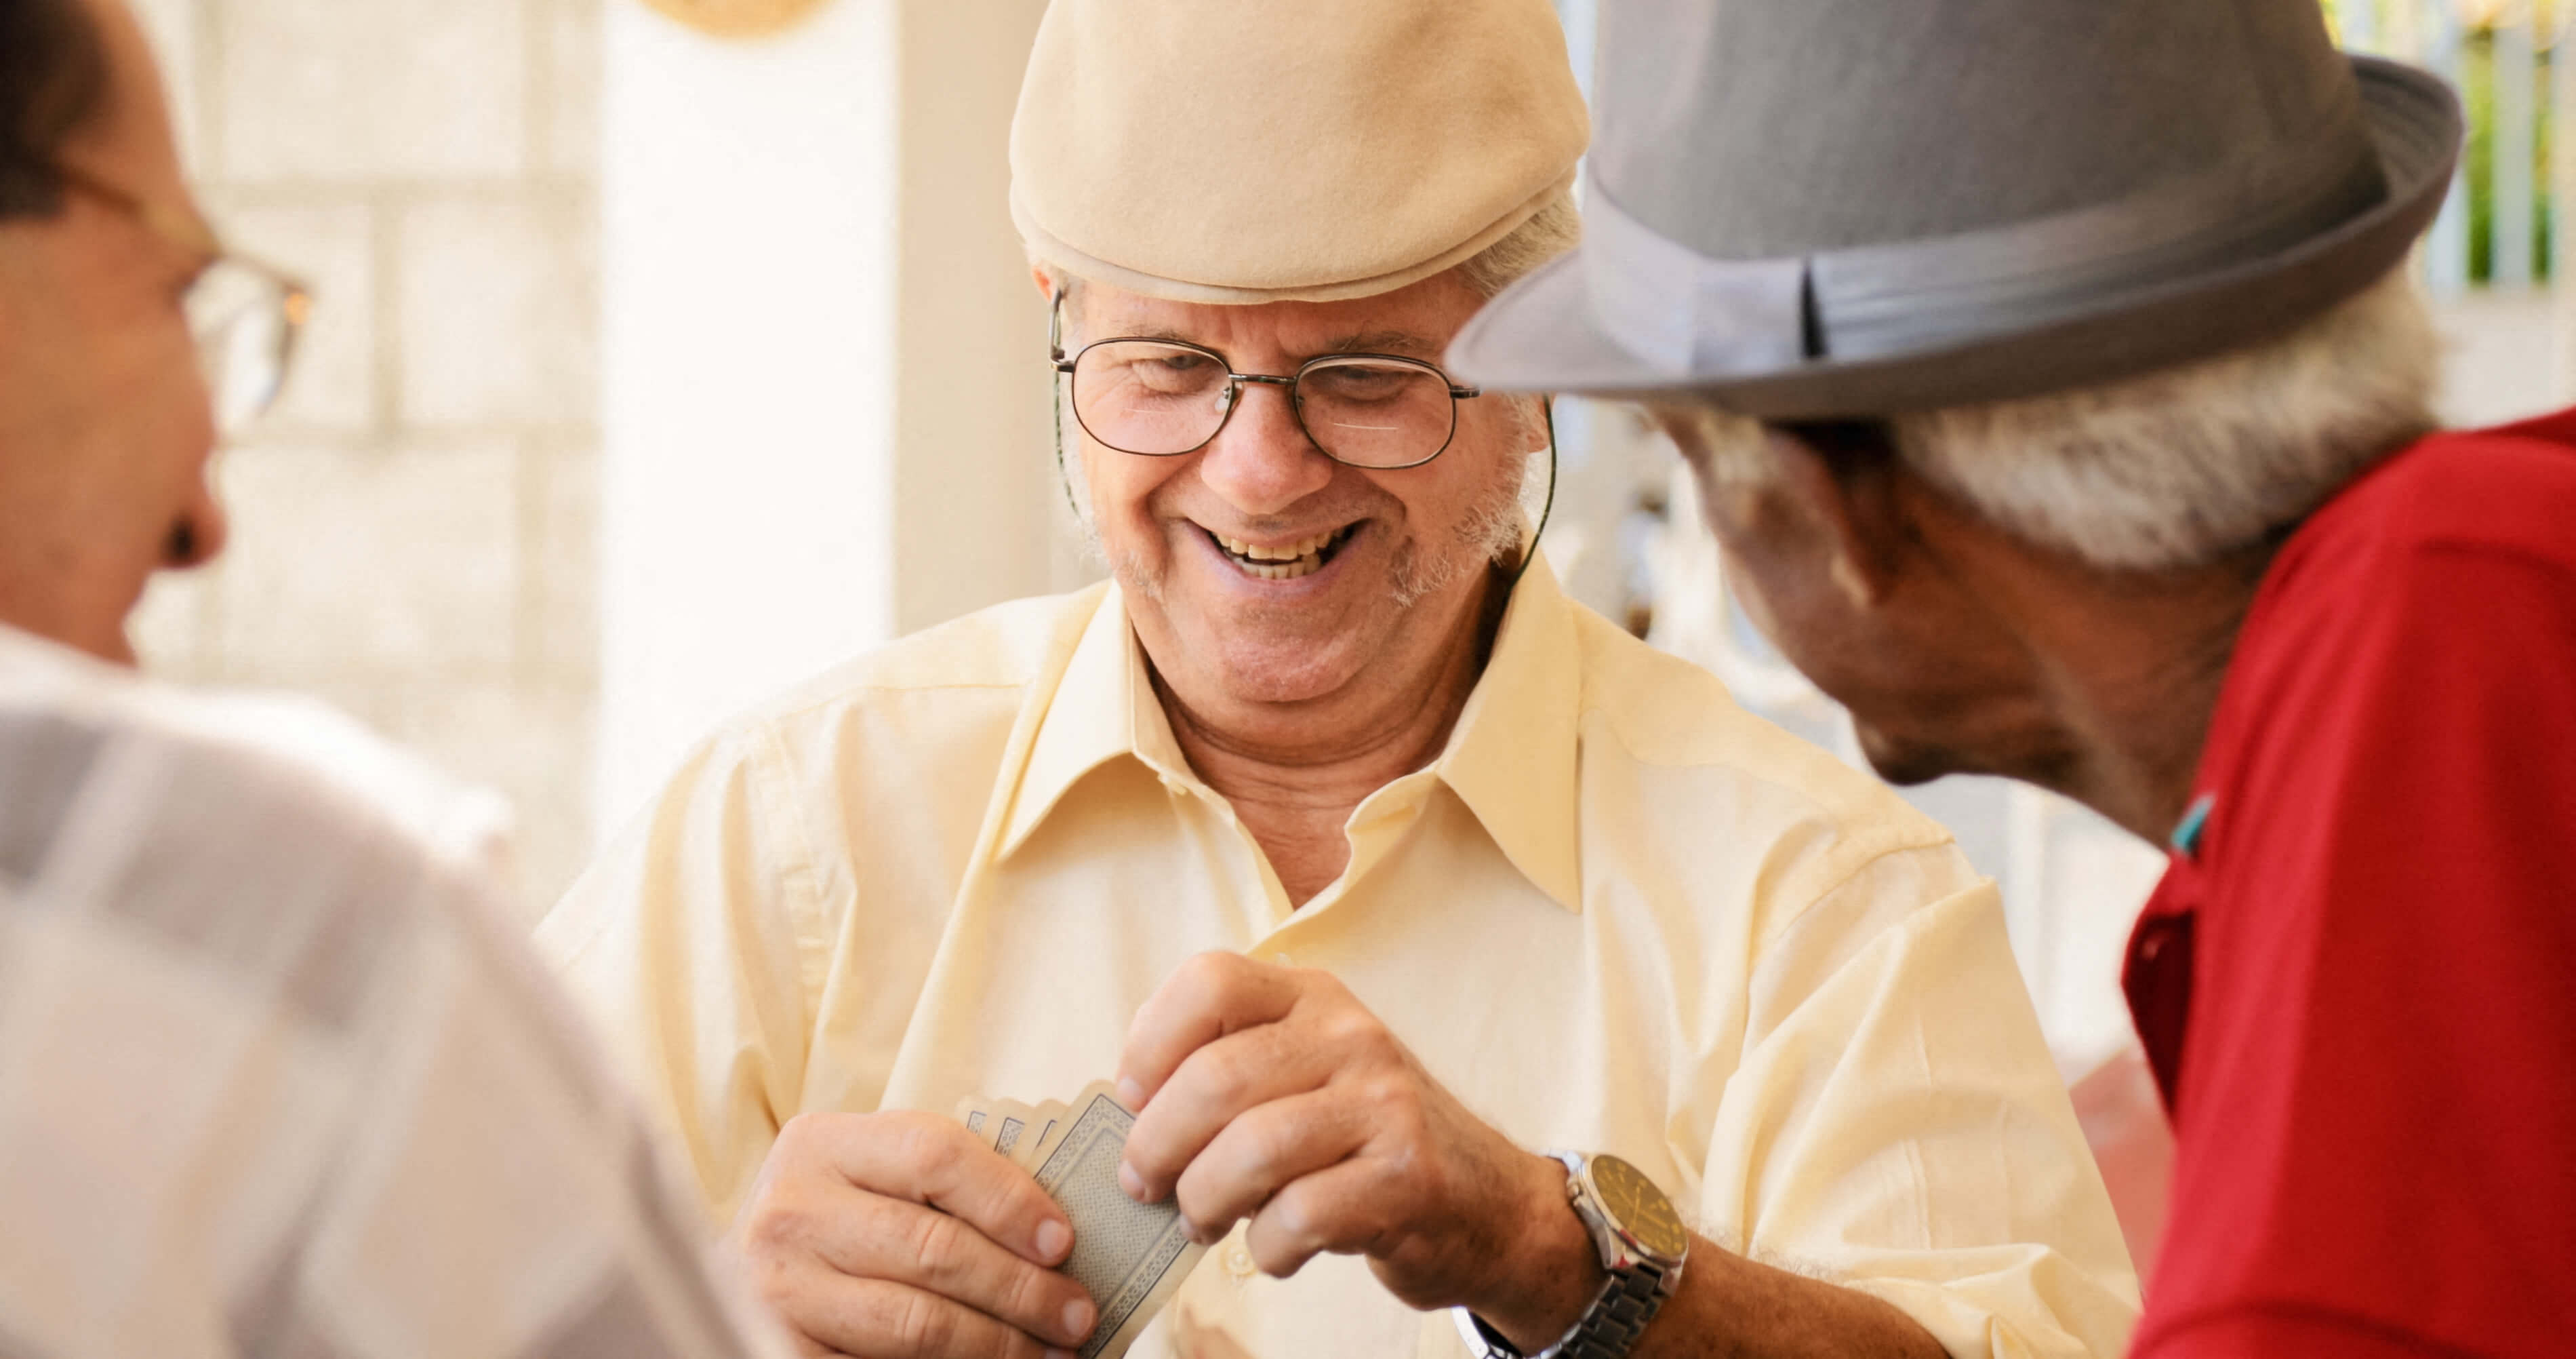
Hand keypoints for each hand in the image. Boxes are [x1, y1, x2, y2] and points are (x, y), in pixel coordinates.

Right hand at [723, 1111, 1099, 1358]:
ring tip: (1049, 1350)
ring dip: (998, 1342)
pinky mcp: (783, 1350)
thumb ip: (946, 1185)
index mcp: (823, 1144)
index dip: (1009, 1200)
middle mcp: (792, 1211)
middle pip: (933, 1247)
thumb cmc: (840, 1216)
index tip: (1064, 1242)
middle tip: (1077, 1314)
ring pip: (915, 1322)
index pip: (934, 1155)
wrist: (750, 1268)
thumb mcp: (875, 1176)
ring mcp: (780, 1289)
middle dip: (1021, 1287)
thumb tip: (1056, 1237)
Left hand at [1113, 953, 1599, 1338]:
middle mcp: (1351, 1036)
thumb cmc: (1362, 1141)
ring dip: (1202, 1201)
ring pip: (1251, 1150)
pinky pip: (1298, 1216)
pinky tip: (1274, 1249)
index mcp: (1314, 995)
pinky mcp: (1405, 1178)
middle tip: (1143, 1185)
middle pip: (1215, 1078)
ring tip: (1200, 1222)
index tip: (1131, 1101)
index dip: (1148, 1043)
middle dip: (1156, 1145)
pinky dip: (1266, 1247)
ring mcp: (1385, 1104)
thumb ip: (1228, 1067)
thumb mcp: (1305, 1073)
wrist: (1484, 1201)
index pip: (1208, 981)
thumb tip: (1129, 1112)